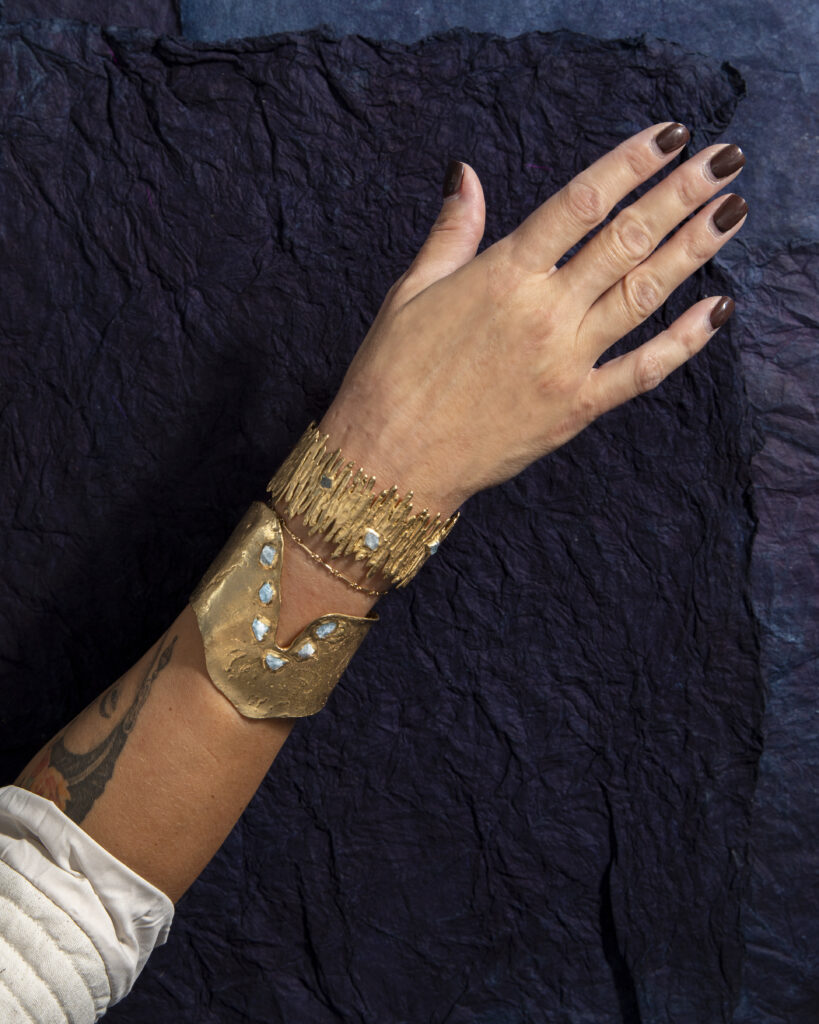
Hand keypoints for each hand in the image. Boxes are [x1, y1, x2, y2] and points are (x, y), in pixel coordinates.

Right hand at [318, 121, 746, 515]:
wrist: (390, 461)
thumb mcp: (410, 291)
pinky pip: (642, 371)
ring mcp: (564, 361)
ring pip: (642, 294)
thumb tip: (463, 172)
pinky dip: (684, 341)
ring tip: (731, 213)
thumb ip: (451, 231)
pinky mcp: (575, 408)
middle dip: (679, 195)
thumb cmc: (390, 374)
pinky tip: (718, 309)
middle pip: (625, 240)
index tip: (670, 137)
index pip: (580, 203)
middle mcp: (542, 312)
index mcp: (501, 275)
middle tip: (724, 161)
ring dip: (692, 249)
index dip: (630, 163)